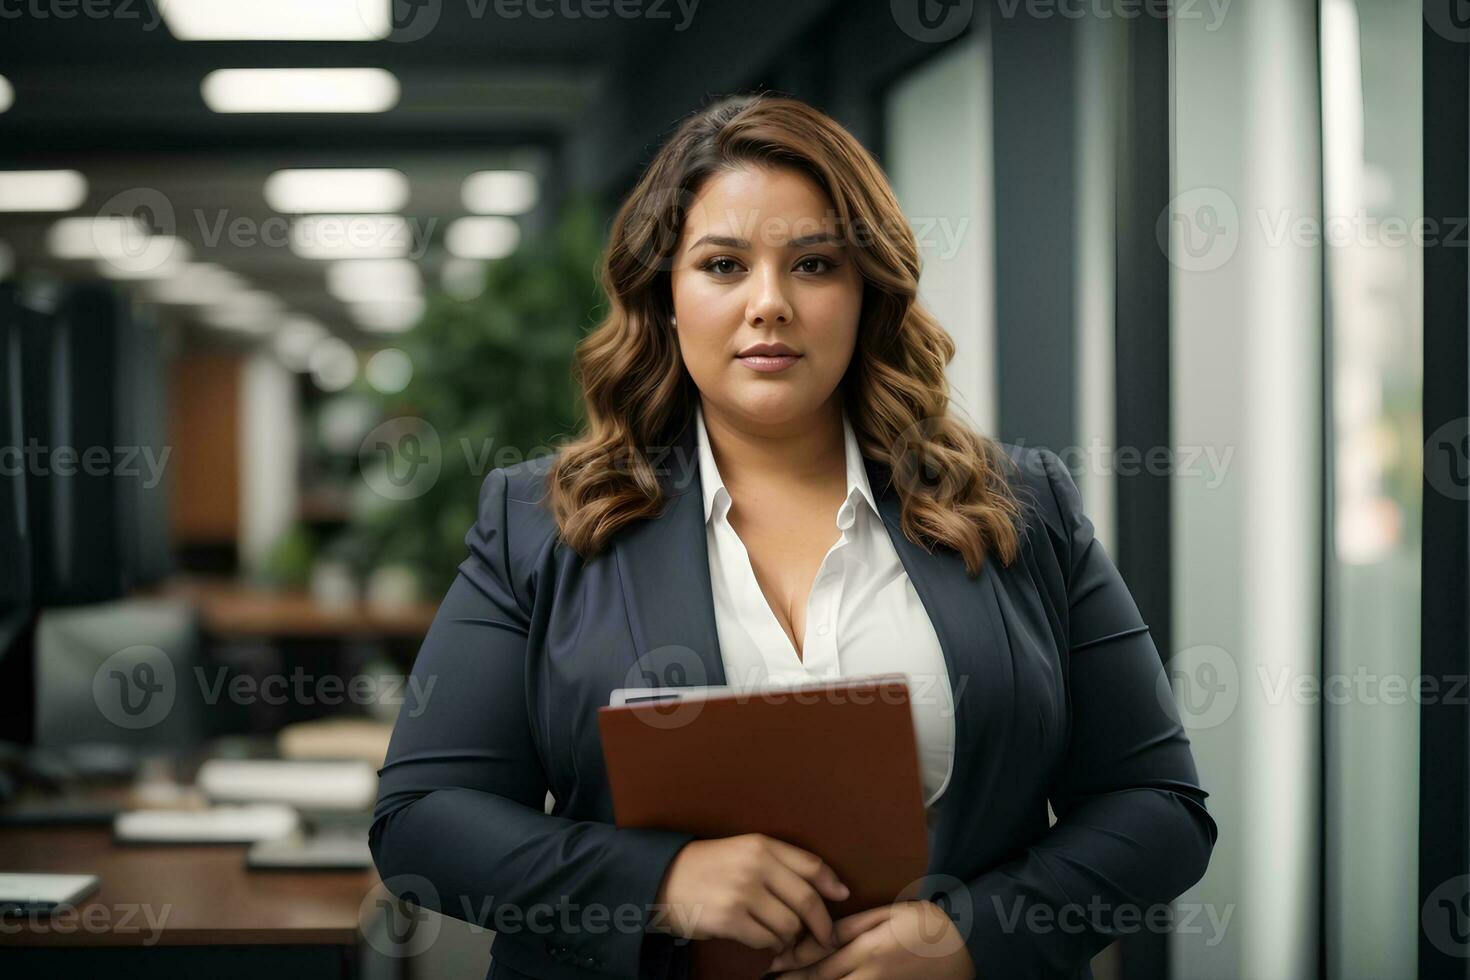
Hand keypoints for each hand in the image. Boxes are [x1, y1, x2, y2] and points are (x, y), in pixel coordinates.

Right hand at [649, 833, 849, 951]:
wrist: (662, 879)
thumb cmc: (710, 868)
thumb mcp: (745, 852)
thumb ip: (784, 864)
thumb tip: (836, 889)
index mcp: (761, 846)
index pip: (812, 865)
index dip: (832, 884)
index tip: (842, 898)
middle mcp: (754, 865)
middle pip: (807, 901)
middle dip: (821, 925)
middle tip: (823, 938)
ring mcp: (741, 892)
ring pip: (790, 925)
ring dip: (791, 937)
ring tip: (783, 937)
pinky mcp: (728, 918)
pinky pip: (767, 939)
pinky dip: (770, 945)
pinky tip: (763, 939)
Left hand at [767, 900, 974, 978]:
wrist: (965, 946)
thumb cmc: (925, 923)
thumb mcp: (886, 915)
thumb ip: (851, 926)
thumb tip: (820, 931)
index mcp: (867, 949)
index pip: (820, 962)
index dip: (793, 965)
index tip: (772, 963)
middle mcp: (870, 975)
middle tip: (769, 979)